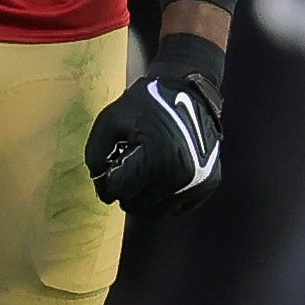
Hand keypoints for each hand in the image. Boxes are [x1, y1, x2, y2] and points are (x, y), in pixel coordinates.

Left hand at [87, 31, 227, 216]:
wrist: (189, 92)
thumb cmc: (145, 104)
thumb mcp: (109, 120)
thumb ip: (95, 156)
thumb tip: (105, 192)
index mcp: (156, 157)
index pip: (117, 191)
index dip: (108, 178)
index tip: (115, 159)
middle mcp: (181, 175)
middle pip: (135, 206)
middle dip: (126, 189)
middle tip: (131, 163)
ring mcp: (197, 183)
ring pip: (155, 213)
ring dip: (144, 196)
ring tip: (147, 169)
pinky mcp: (208, 185)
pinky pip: (175, 208)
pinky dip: (165, 196)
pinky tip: (164, 172)